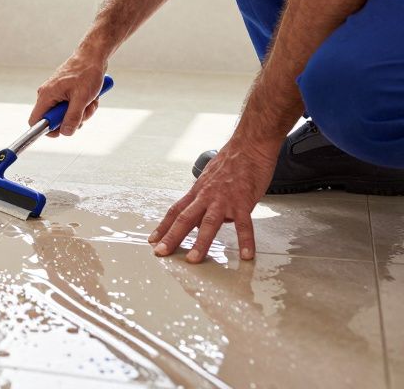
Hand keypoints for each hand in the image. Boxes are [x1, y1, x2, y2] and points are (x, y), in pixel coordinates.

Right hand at [30, 51, 108, 136]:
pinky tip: (90, 98)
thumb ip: (73, 117)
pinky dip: (83, 107)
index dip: (47, 130)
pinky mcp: (64, 94)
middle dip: (73, 120)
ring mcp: (56, 95)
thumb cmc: (86, 72)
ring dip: (81, 113)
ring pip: (66, 115)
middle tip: (85, 111)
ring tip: (90, 101)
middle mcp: (48, 96)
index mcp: (46, 95)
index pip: (35, 121)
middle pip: (55, 121)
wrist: (93, 57)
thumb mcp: (82, 98)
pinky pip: (71, 108)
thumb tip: (65, 132)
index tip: (64, 130)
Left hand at [148, 141, 275, 262]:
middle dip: (171, 236)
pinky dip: (245, 240)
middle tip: (160, 252)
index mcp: (199, 191)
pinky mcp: (243, 200)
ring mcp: (224, 199)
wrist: (250, 145)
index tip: (154, 240)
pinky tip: (246, 255)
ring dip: (200, 242)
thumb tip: (204, 221)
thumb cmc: (232, 162)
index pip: (176, 210)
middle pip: (185, 218)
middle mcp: (207, 195)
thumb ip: (206, 200)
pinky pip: (244, 224)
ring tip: (193, 259)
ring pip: (209, 223)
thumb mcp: (211, 179)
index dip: (164, 226)